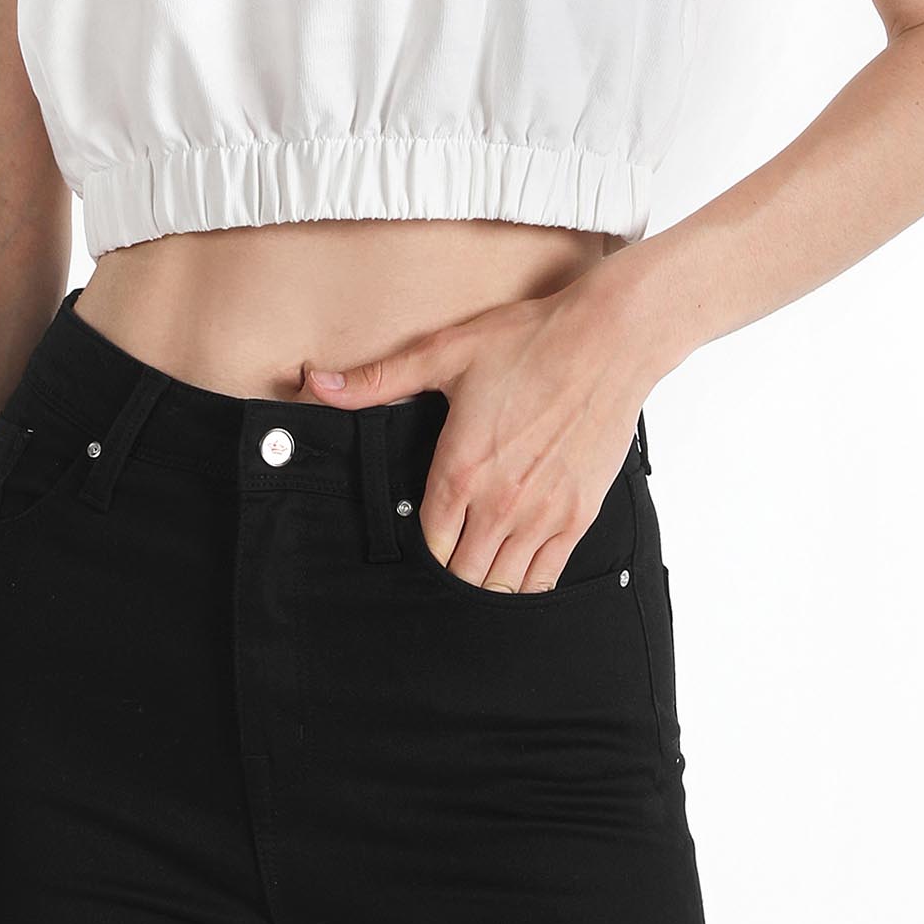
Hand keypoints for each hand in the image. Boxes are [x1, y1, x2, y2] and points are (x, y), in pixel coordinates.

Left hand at [302, 276, 656, 593]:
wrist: (608, 339)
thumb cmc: (530, 340)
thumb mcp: (444, 353)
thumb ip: (377, 380)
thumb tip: (315, 383)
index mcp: (460, 470)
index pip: (426, 546)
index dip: (417, 552)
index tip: (417, 544)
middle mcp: (500, 502)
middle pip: (462, 576)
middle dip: (448, 575)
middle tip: (444, 560)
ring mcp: (543, 514)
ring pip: (502, 584)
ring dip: (484, 584)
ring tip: (475, 570)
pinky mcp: (579, 515)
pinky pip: (545, 577)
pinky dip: (526, 585)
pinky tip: (514, 574)